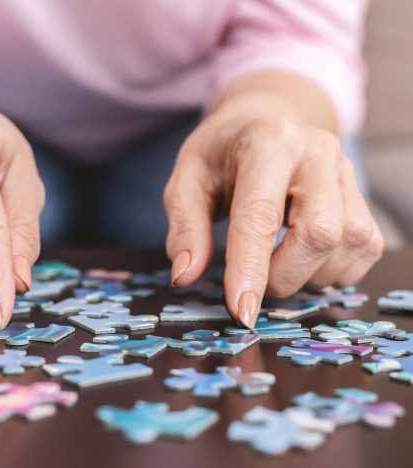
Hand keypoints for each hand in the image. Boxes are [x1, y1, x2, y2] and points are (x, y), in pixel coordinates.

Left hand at [164, 112, 382, 327]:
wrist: (264, 119)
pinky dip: (336, 270)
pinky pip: (366, 246)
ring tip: (277, 265)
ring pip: (350, 243)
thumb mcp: (186, 179)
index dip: (250, 268)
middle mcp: (316, 152)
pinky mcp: (361, 193)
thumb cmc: (221, 153)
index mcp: (267, 143)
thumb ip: (185, 226)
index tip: (241, 311)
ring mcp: (346, 171)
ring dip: (310, 275)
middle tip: (253, 282)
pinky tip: (305, 261)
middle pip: (319, 232)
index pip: (261, 215)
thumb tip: (186, 276)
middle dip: (283, 275)